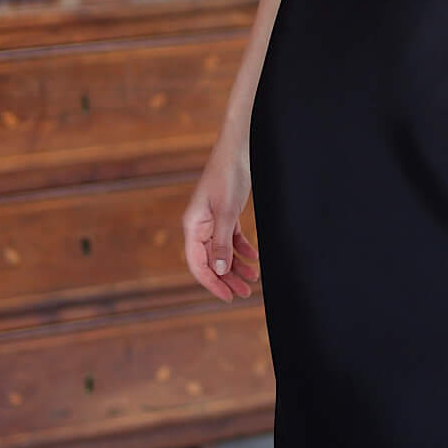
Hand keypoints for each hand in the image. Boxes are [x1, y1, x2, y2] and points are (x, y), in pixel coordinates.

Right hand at [182, 138, 261, 304]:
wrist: (236, 151)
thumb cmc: (227, 177)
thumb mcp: (226, 213)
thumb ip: (221, 243)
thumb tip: (218, 270)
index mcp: (193, 226)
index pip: (197, 264)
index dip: (211, 283)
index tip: (227, 296)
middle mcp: (199, 227)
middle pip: (211, 261)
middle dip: (227, 279)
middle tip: (244, 293)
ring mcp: (212, 222)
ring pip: (222, 252)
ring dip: (236, 266)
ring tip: (252, 279)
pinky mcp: (225, 216)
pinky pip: (231, 240)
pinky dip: (242, 249)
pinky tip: (254, 257)